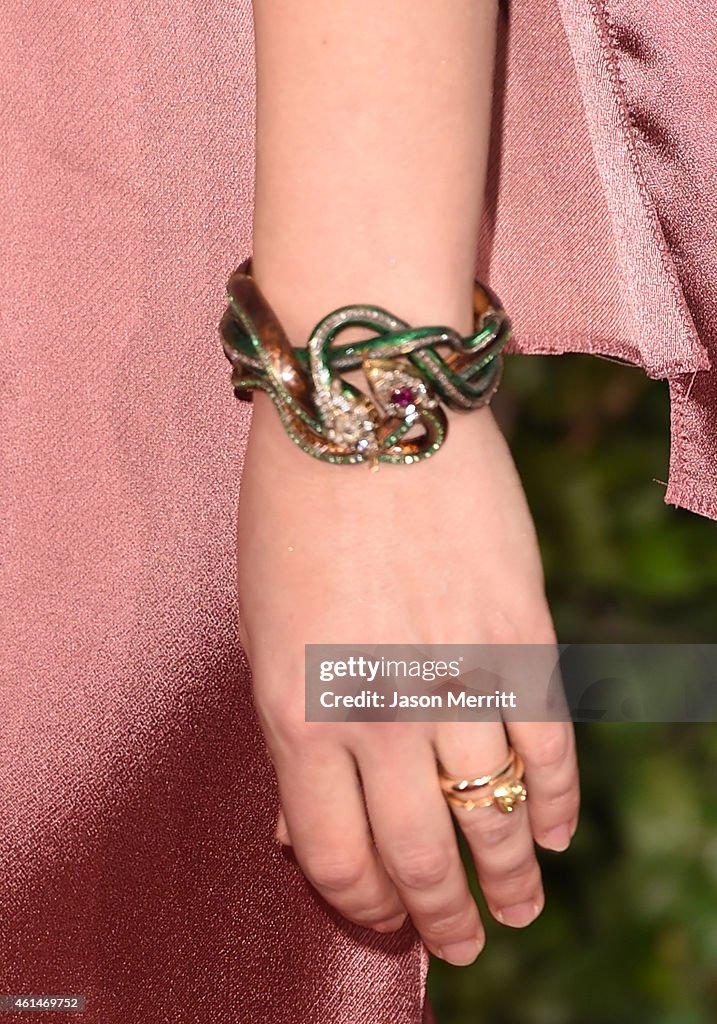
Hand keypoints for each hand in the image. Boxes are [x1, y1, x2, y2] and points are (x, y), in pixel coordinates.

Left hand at [237, 391, 579, 965]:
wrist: (367, 405)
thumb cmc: (295, 513)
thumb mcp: (260, 629)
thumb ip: (287, 730)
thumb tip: (301, 827)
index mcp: (296, 712)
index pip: (334, 857)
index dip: (362, 904)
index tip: (380, 917)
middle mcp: (378, 713)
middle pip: (416, 856)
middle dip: (438, 917)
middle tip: (458, 944)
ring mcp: (456, 677)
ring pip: (491, 817)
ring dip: (505, 880)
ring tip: (512, 914)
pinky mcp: (519, 636)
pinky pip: (548, 748)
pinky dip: (553, 803)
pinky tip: (551, 835)